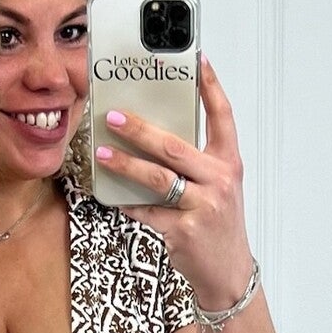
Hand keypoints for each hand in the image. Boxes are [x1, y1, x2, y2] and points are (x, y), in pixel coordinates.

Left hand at [100, 52, 254, 308]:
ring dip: (125, 164)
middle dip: (140, 130)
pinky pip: (148, 211)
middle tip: (114, 116)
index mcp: (228, 164)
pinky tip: (114, 195)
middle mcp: (219, 181)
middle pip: (174, 147)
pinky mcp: (184, 231)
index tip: (197, 60)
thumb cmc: (218, 225)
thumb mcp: (219, 188)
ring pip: (157, 178)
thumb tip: (154, 138)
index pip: (222, 117)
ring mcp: (203, 207)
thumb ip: (196, 162)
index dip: (211, 86)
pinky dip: (128, 203)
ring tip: (103, 153)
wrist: (228, 273)